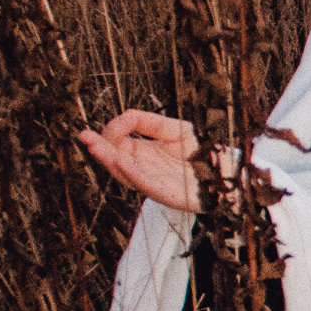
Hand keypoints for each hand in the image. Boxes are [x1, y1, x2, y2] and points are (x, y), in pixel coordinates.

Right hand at [78, 109, 205, 212]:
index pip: (118, 143)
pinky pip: (144, 183)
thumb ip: (150, 123)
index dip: (113, 132)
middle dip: (100, 148)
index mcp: (144, 153)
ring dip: (109, 160)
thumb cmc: (202, 151)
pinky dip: (132, 173)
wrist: (226, 172)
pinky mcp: (165, 193)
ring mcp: (153, 182)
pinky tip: (120, 160)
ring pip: (125, 172)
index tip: (114, 123)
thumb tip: (124, 117)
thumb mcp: (175, 130)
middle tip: (84, 136)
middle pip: (115, 159)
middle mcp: (144, 168)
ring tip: (95, 147)